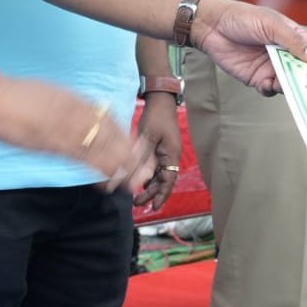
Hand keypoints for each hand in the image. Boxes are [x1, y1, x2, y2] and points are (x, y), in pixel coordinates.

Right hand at [0, 74, 154, 190]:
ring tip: (128, 184)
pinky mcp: (53, 143)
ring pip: (105, 148)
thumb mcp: (46, 94)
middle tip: (137, 173)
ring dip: (120, 167)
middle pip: (114, 134)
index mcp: (74, 100)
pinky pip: (84, 158)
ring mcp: (66, 127)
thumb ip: (63, 104)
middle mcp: (76, 112)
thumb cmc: (12, 95)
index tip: (130, 151)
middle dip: (128, 155)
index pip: (110, 119)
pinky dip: (100, 171)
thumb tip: (72, 113)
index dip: (124, 137)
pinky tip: (108, 183)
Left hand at [134, 93, 181, 209]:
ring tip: (135, 196)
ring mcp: (164, 153)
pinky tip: (136, 180)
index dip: (162, 194)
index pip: (169, 180)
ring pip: (157, 176)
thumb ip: (143, 154)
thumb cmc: (156, 115)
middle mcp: (170, 157)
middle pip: (162, 181)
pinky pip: (153, 167)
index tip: (154, 206)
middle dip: (151, 193)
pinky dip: (146, 175)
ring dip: (148, 186)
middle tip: (136, 203)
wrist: (160, 100)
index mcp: (171, 154)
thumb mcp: (148, 135)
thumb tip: (135, 174)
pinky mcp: (158, 149)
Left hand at [192, 0, 306, 95]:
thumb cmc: (242, 17)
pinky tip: (267, 84)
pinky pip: (269, 89)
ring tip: (290, 86)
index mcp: (292, 36)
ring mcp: (271, 67)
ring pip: (288, 82)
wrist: (212, 27)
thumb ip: (292, 40)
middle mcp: (284, 53)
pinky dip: (271, 90)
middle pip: (303, 70)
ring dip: (290, 86)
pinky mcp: (256, 78)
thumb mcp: (270, 23)